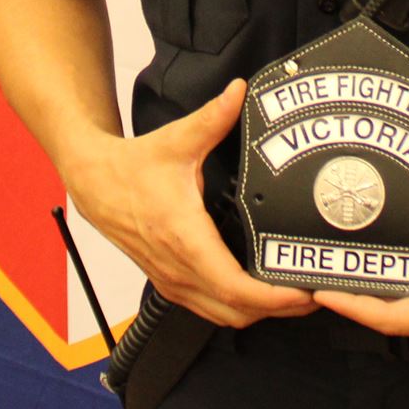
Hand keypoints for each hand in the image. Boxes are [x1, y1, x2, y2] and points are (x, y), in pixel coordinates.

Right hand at [63, 79, 313, 328]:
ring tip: (294, 295)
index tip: (304, 291)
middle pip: (237, 312)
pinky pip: (209, 309)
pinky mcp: (169, 283)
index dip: (274, 297)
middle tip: (314, 291)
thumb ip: (213, 118)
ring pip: (223, 316)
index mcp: (184, 237)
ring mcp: (172, 281)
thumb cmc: (132, 167)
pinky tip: (259, 292)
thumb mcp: (176, 140)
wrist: (94, 184)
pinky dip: (238, 309)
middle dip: (278, 308)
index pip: (235, 287)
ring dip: (259, 313)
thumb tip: (240, 92)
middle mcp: (178, 268)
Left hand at [315, 152, 408, 356]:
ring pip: (406, 317)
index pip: (395, 319)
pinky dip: (401, 295)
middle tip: (318, 274)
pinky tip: (390, 271)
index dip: (357, 307)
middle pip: (391, 320)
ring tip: (343, 271)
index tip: (324, 293)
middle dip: (355, 300)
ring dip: (375, 299)